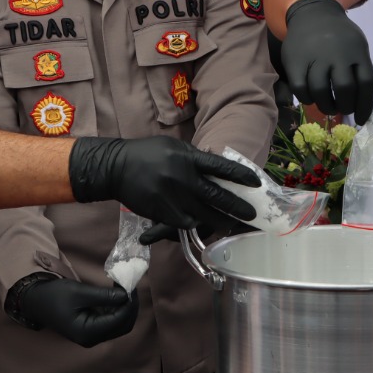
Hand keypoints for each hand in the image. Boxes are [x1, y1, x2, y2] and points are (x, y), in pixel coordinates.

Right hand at [18, 276, 139, 347]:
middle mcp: (92, 338)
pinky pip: (112, 322)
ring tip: (125, 288)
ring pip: (120, 324)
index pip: (119, 320)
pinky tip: (117, 294)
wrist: (36, 302)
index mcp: (87, 332)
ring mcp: (92, 336)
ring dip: (126, 307)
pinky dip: (119, 309)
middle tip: (131, 285)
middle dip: (131, 306)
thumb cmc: (54, 296)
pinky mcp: (92, 330)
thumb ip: (104, 295)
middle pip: (123, 325)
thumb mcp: (79, 292)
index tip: (131, 284)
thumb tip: (127, 294)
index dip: (129, 303)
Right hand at [68, 136, 259, 244]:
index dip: (241, 176)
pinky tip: (201, 223)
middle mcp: (184, 178)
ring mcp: (174, 197)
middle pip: (218, 196)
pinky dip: (195, 223)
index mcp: (189, 158)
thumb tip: (217, 167)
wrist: (117, 168)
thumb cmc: (147, 154)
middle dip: (238, 207)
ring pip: (205, 215)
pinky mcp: (163, 212)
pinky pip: (186, 222)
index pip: (222, 168)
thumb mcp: (174, 147)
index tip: (256, 183)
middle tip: (252, 214)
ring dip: (221, 221)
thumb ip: (195, 158)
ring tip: (232, 225)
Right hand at [280, 0, 372, 123]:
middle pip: (345, 89)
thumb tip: (362, 105)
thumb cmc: (339, 36)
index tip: (361, 119)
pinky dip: (306, 98)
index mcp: (357, 51)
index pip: (367, 84)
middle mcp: (337, 54)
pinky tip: (311, 97)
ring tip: (328, 107)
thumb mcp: (357, 45)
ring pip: (321, 91)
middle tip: (343, 109)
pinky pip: (300, 88)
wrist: (313, 13)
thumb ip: (360, 70)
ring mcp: (315, 57)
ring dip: (326, 106)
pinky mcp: (295, 61)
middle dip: (345, 106)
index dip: (365, 106)